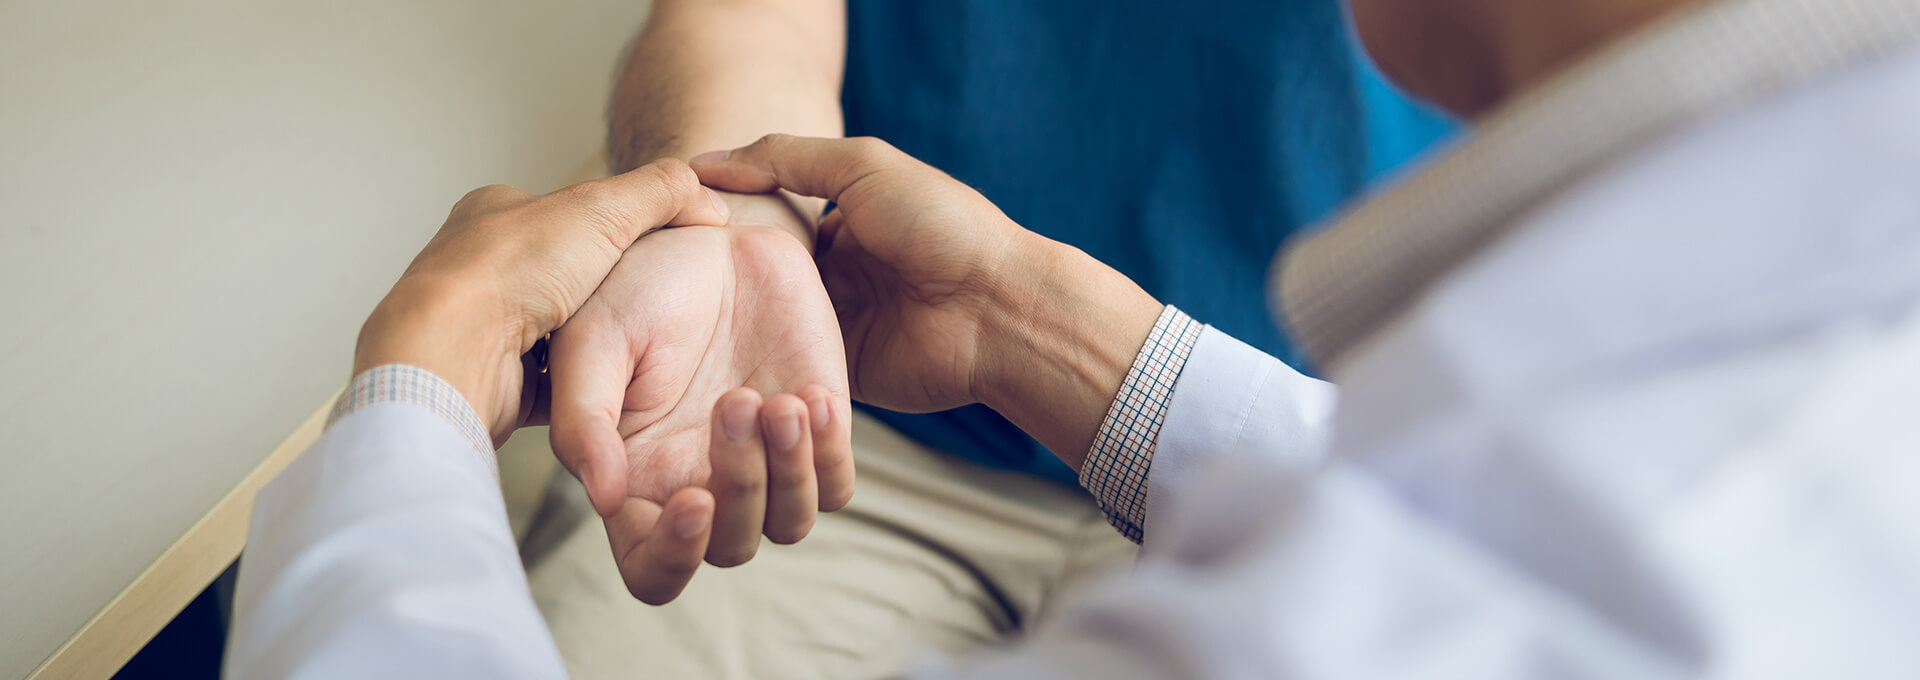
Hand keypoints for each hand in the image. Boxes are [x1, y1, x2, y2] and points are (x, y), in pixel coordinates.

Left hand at [354, 158, 728, 440]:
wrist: (455, 353)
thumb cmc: (509, 273)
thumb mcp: (603, 207)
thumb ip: (661, 192)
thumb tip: (708, 199)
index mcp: (495, 214)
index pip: (565, 213)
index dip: (613, 226)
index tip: (649, 246)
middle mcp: (483, 268)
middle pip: (566, 278)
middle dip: (604, 293)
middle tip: (641, 303)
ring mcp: (485, 325)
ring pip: (560, 332)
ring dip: (591, 341)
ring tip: (627, 345)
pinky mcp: (495, 379)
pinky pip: (553, 384)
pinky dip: (578, 384)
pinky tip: (601, 383)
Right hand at [546, 214, 854, 603]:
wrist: (713, 236)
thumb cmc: (637, 284)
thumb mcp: (593, 339)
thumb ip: (584, 420)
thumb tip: (603, 498)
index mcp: (637, 480)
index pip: (652, 568)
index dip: (673, 558)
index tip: (694, 501)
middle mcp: (701, 484)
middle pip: (731, 546)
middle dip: (741, 485)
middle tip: (737, 401)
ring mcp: (765, 462)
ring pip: (790, 522)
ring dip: (788, 470)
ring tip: (781, 399)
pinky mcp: (818, 433)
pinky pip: (836, 483)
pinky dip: (828, 452)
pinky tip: (811, 394)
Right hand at [691, 136, 1163, 466]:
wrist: (999, 309)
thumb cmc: (941, 227)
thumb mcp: (862, 167)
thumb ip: (785, 158)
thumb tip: (705, 164)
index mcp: (838, 225)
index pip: (762, 228)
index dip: (719, 231)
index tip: (666, 234)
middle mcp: (833, 278)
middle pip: (757, 283)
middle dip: (717, 287)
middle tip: (660, 288)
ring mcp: (836, 331)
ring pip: (766, 332)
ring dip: (733, 332)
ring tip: (677, 332)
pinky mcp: (841, 378)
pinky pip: (789, 376)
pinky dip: (760, 372)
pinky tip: (715, 369)